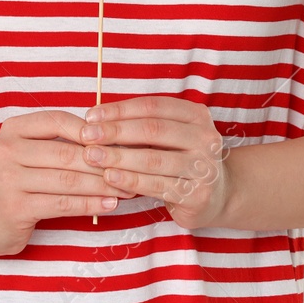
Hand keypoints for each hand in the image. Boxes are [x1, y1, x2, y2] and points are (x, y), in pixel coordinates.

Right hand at [0, 110, 137, 256]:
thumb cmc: (14, 183)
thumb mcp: (27, 153)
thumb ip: (57, 143)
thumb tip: (110, 139)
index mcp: (12, 129)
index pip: (58, 121)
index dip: (91, 130)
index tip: (119, 140)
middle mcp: (6, 150)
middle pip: (67, 152)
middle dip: (104, 161)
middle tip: (134, 167)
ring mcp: (8, 180)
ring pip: (68, 179)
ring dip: (103, 184)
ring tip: (128, 188)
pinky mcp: (15, 208)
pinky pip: (63, 204)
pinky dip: (91, 204)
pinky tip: (110, 203)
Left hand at [80, 96, 233, 229]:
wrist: (217, 196)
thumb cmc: (181, 160)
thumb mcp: (171, 136)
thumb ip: (143, 125)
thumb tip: (96, 119)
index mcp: (196, 115)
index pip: (153, 106)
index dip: (120, 110)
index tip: (91, 115)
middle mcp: (205, 137)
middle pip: (152, 129)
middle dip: (115, 131)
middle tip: (86, 135)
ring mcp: (204, 166)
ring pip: (153, 159)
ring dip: (118, 156)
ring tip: (90, 156)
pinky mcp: (197, 194)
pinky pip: (157, 185)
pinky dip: (130, 180)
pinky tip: (109, 177)